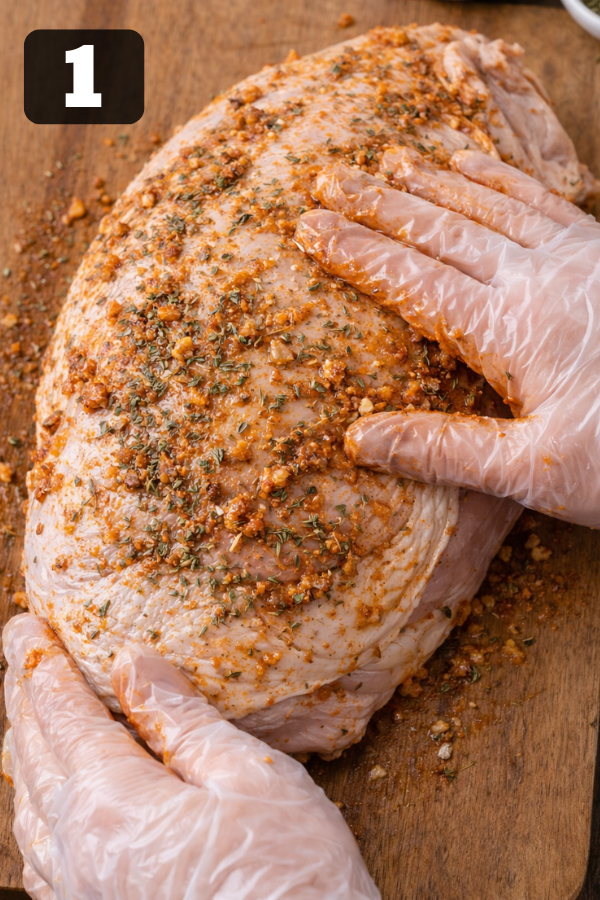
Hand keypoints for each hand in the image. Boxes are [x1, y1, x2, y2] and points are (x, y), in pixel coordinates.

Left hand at [2, 614, 378, 899]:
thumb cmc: (291, 878)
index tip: (23, 624)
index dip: (40, 663)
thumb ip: (184, 720)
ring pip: (28, 809)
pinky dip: (32, 812)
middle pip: (33, 757)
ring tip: (22, 715)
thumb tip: (134, 662)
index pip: (63, 715)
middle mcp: (81, 852)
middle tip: (14, 651)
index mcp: (115, 805)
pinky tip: (42, 808)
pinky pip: (41, 859)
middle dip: (21, 697)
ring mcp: (84, 894)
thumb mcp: (250, 776)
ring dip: (22, 750)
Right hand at [295, 147, 599, 527]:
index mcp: (509, 331)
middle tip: (329, 181)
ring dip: (431, 183)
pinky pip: (540, 197)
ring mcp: (573, 257)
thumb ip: (445, 450)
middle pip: (439, 230)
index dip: (355, 253)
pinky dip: (498, 177)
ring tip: (389, 163)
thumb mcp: (533, 472)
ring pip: (486, 205)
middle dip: (378, 205)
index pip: (412, 281)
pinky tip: (473, 163)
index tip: (310, 229)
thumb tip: (361, 440)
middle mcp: (535, 279)